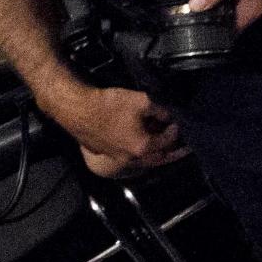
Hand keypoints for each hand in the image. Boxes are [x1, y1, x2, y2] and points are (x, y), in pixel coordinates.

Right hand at [50, 85, 187, 176]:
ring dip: (157, 155)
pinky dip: (141, 153)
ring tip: (166, 148)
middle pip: (158, 159)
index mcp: (141, 147)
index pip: (167, 141)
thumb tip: (169, 116)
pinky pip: (130, 157)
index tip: (178, 123)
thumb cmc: (108, 105)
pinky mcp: (107, 153)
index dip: (175, 131)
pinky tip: (142, 143)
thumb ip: (161, 110)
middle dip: (173, 154)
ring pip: (143, 161)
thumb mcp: (142, 101)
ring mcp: (117, 158)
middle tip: (184, 150)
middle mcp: (130, 158)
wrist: (77, 109)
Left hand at [186, 0, 261, 31]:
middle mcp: (251, 9)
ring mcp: (252, 0)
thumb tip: (196, 5)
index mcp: (248, 11)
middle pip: (225, 21)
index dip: (208, 30)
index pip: (225, 33)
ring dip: (215, 4)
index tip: (191, 21)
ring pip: (228, 9)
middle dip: (209, 15)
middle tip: (190, 6)